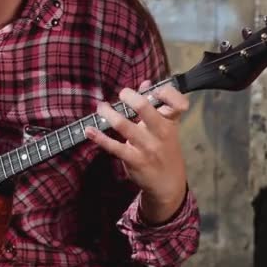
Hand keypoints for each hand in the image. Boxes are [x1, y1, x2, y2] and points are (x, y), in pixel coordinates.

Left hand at [85, 80, 188, 222]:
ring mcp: (147, 147)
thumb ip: (156, 105)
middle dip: (129, 96)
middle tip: (121, 94)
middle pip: (145, 108)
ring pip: (124, 125)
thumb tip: (145, 83)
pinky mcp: (134, 160)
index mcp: (171, 121)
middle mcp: (161, 132)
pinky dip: (99, 137)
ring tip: (101, 108)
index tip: (152, 89)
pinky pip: (114, 146)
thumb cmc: (165, 149)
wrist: (169, 183)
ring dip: (108, 114)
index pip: (177, 101)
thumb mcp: (166, 127)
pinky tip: (89, 130)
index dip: (166, 92)